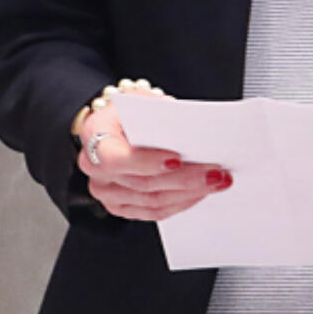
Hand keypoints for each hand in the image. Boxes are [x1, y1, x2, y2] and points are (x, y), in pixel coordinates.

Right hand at [76, 101, 231, 221]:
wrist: (113, 126)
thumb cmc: (128, 112)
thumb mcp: (141, 101)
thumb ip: (160, 115)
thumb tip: (194, 132)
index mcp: (94, 137)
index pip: (116, 158)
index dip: (146, 162)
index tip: (178, 159)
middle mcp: (96, 172)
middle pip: (143, 183)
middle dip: (184, 179)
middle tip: (215, 172)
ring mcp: (107, 193)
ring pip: (152, 202)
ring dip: (189, 193)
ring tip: (218, 181)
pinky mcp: (121, 207)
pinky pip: (154, 212)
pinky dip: (181, 203)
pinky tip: (201, 192)